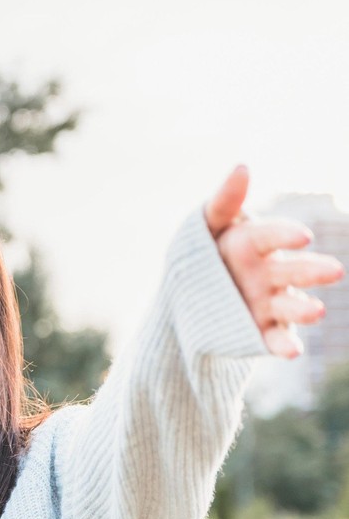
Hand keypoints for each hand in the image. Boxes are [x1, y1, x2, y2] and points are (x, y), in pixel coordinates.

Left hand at [205, 166, 344, 357]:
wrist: (184, 295)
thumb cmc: (203, 251)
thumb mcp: (206, 225)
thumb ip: (224, 201)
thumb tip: (242, 166)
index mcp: (256, 243)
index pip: (272, 236)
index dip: (285, 236)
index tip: (301, 236)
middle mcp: (270, 272)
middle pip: (294, 271)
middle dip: (312, 270)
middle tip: (335, 271)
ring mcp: (269, 302)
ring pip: (291, 305)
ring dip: (303, 308)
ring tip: (317, 311)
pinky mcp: (261, 329)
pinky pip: (275, 337)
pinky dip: (284, 344)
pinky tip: (291, 351)